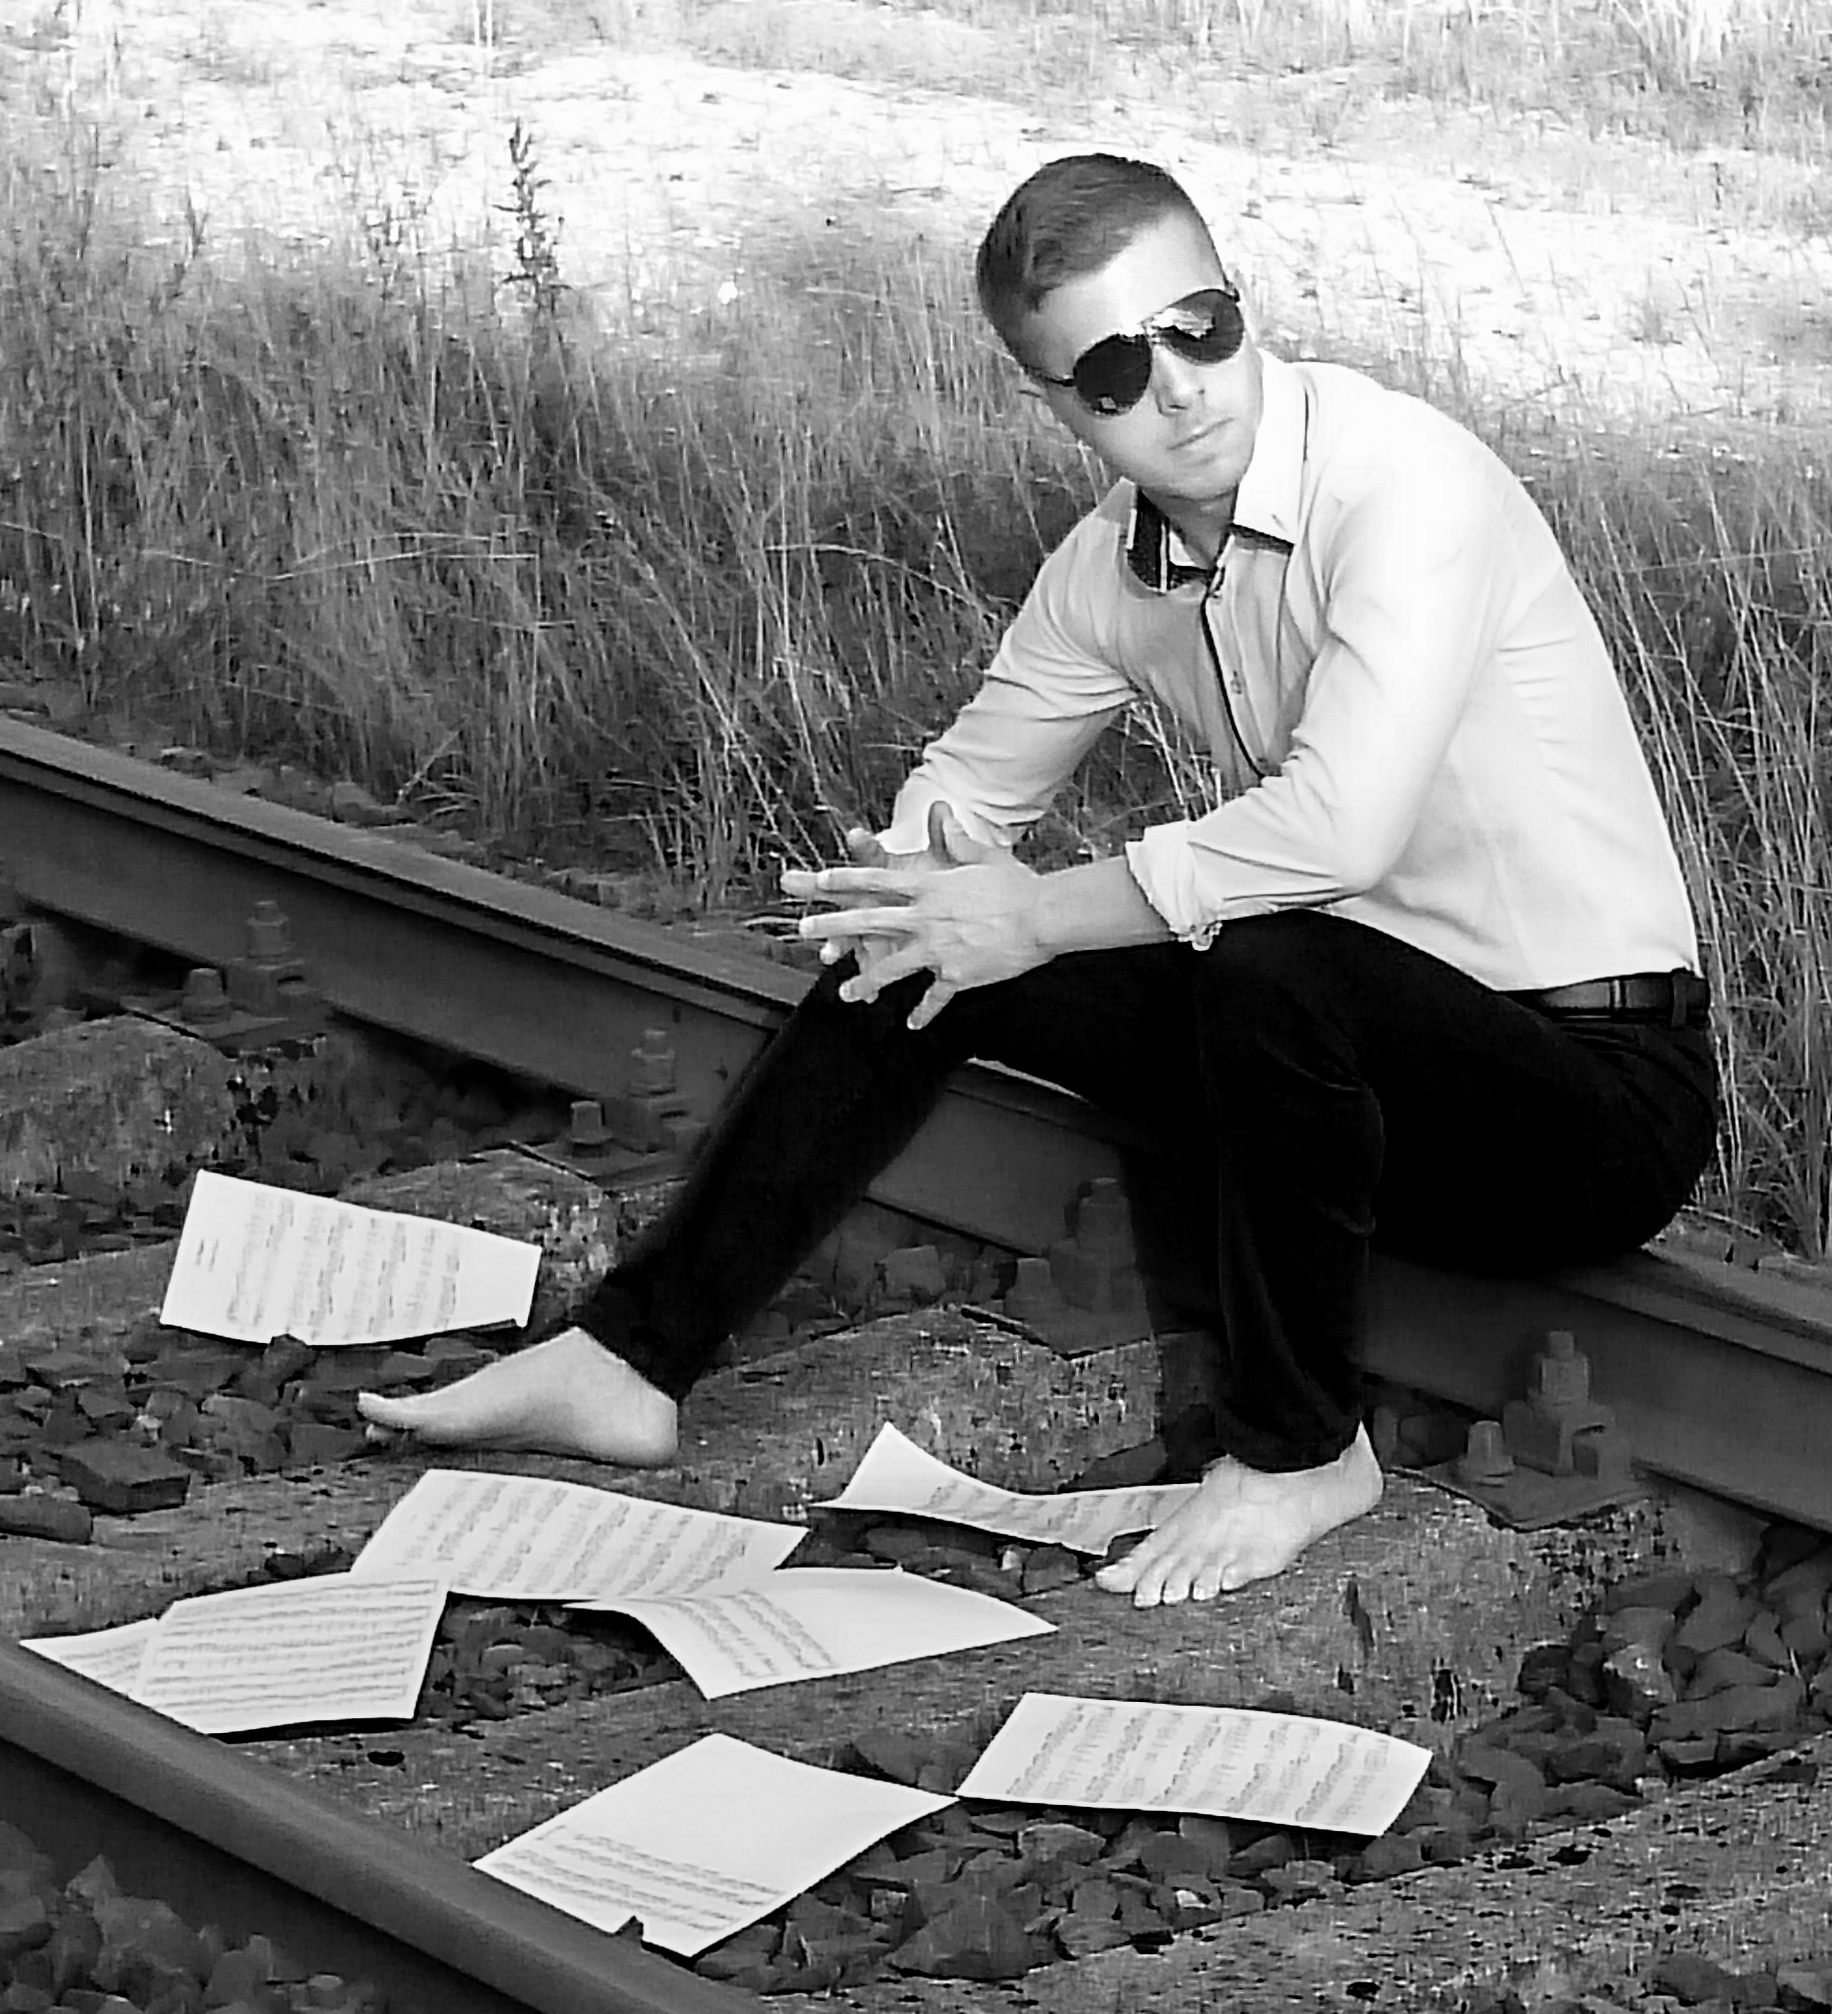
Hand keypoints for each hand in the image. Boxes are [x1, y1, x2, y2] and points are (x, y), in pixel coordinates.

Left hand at [783, 805, 1046, 1029]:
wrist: (1042, 917)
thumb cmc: (1017, 884)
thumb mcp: (983, 856)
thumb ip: (956, 839)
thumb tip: (942, 812)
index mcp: (930, 887)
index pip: (878, 881)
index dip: (846, 881)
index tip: (819, 881)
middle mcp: (926, 917)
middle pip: (869, 921)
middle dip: (833, 927)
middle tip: (804, 932)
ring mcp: (938, 949)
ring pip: (892, 968)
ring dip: (866, 982)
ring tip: (846, 994)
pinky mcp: (956, 976)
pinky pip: (934, 999)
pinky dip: (923, 1014)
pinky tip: (911, 1025)